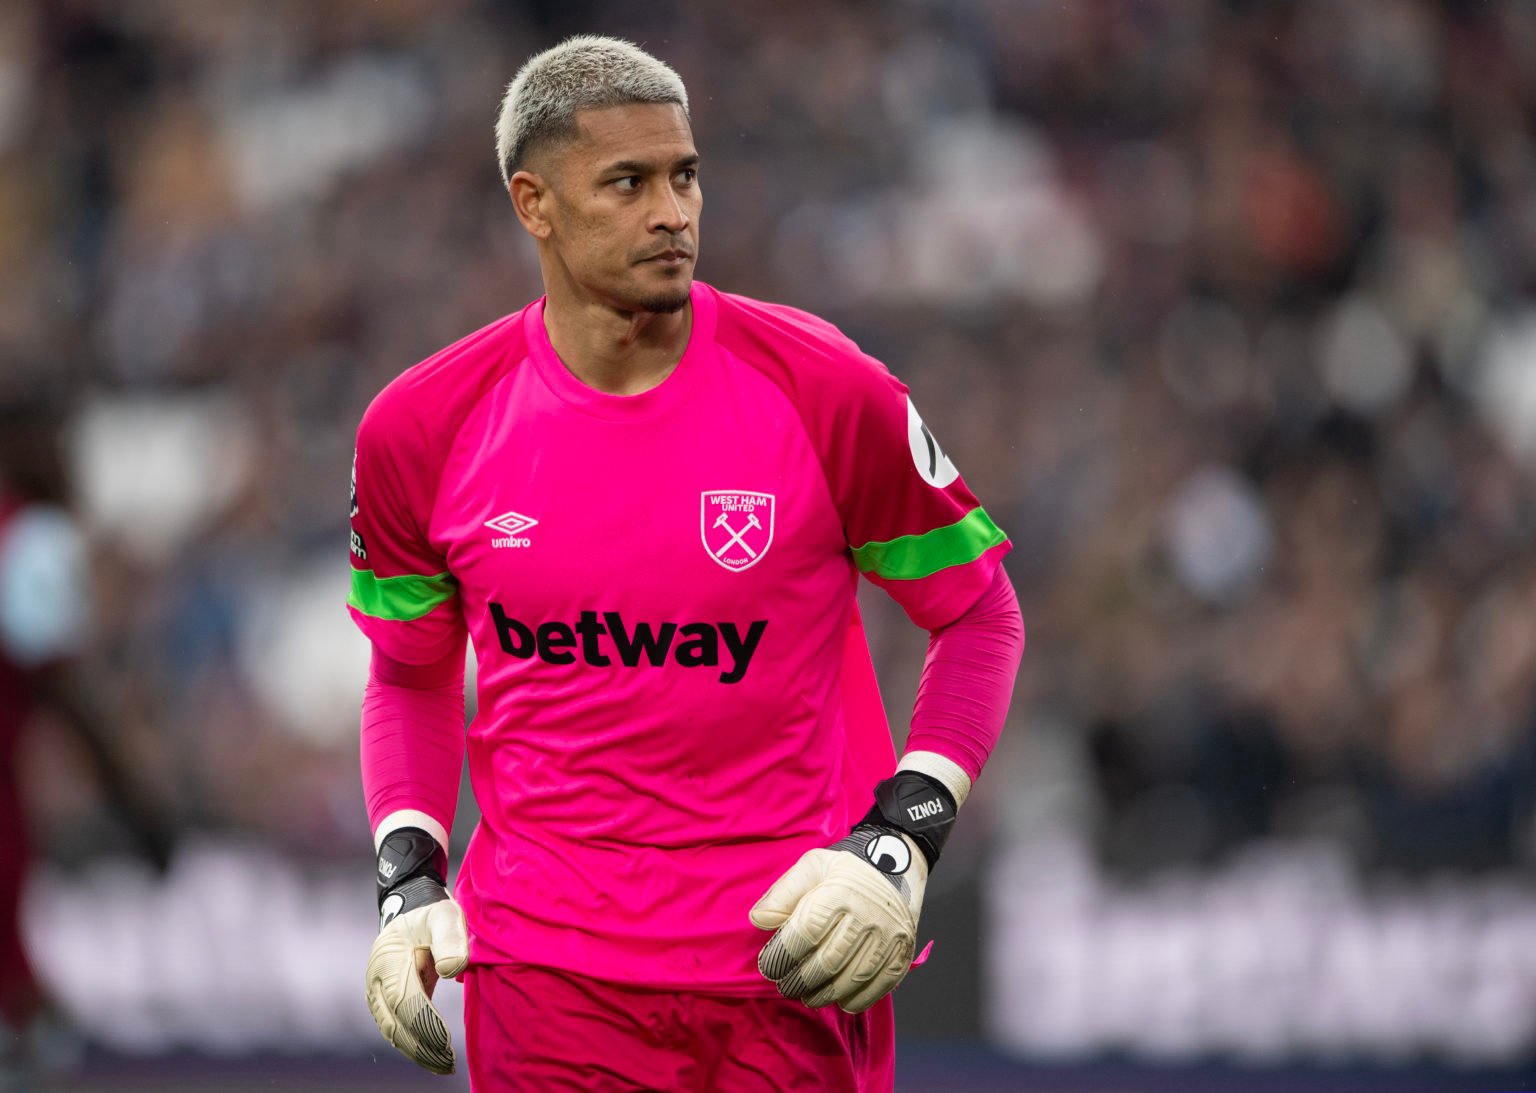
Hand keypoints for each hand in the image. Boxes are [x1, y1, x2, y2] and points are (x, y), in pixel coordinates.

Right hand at [364, 877, 468, 1074]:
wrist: (414, 909)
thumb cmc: (433, 913)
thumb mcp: (446, 916)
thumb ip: (450, 939)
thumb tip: (451, 970)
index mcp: (388, 960)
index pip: (404, 1000)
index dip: (423, 1023)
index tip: (446, 1042)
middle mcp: (376, 981)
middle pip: (395, 1022)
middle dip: (421, 1046)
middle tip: (448, 1063)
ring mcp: (378, 993)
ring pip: (394, 1031)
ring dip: (417, 1050)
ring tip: (444, 1065)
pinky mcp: (387, 1002)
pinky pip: (397, 1028)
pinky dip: (414, 1045)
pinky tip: (435, 1057)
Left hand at [750, 825, 926, 1012]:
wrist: (895, 866)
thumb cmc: (845, 871)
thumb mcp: (810, 867)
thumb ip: (782, 894)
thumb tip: (759, 920)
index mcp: (840, 892)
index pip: (806, 931)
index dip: (784, 954)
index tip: (770, 966)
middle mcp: (868, 915)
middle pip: (828, 961)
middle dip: (800, 980)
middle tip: (786, 986)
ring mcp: (889, 937)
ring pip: (852, 978)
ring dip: (825, 994)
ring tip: (808, 996)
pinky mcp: (903, 952)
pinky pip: (880, 986)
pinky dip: (857, 999)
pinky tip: (840, 999)